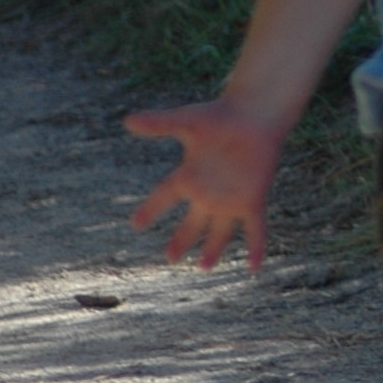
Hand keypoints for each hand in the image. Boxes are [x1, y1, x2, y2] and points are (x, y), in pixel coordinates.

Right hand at [125, 99, 285, 273]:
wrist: (255, 114)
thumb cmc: (220, 116)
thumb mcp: (185, 122)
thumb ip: (158, 124)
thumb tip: (128, 121)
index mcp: (190, 175)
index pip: (164, 197)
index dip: (150, 210)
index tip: (136, 225)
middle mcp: (209, 191)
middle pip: (192, 222)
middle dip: (181, 239)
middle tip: (169, 258)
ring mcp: (231, 199)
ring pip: (220, 231)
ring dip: (213, 249)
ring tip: (204, 267)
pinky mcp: (252, 200)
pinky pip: (254, 230)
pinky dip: (255, 247)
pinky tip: (254, 267)